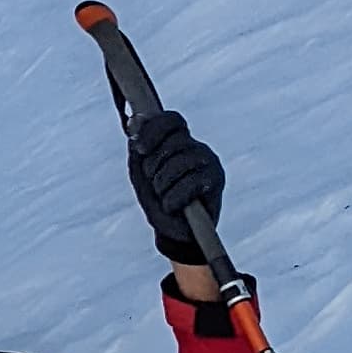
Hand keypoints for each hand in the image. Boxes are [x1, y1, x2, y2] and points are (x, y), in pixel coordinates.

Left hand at [126, 106, 225, 264]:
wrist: (175, 232)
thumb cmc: (158, 199)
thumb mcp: (141, 173)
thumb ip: (138, 147)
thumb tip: (134, 119)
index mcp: (179, 141)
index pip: (171, 120)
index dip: (153, 130)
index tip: (140, 150)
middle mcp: (197, 148)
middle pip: (173, 142)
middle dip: (154, 166)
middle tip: (156, 185)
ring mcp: (210, 163)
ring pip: (179, 163)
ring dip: (162, 186)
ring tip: (165, 198)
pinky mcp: (217, 181)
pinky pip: (191, 183)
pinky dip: (173, 199)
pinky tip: (173, 207)